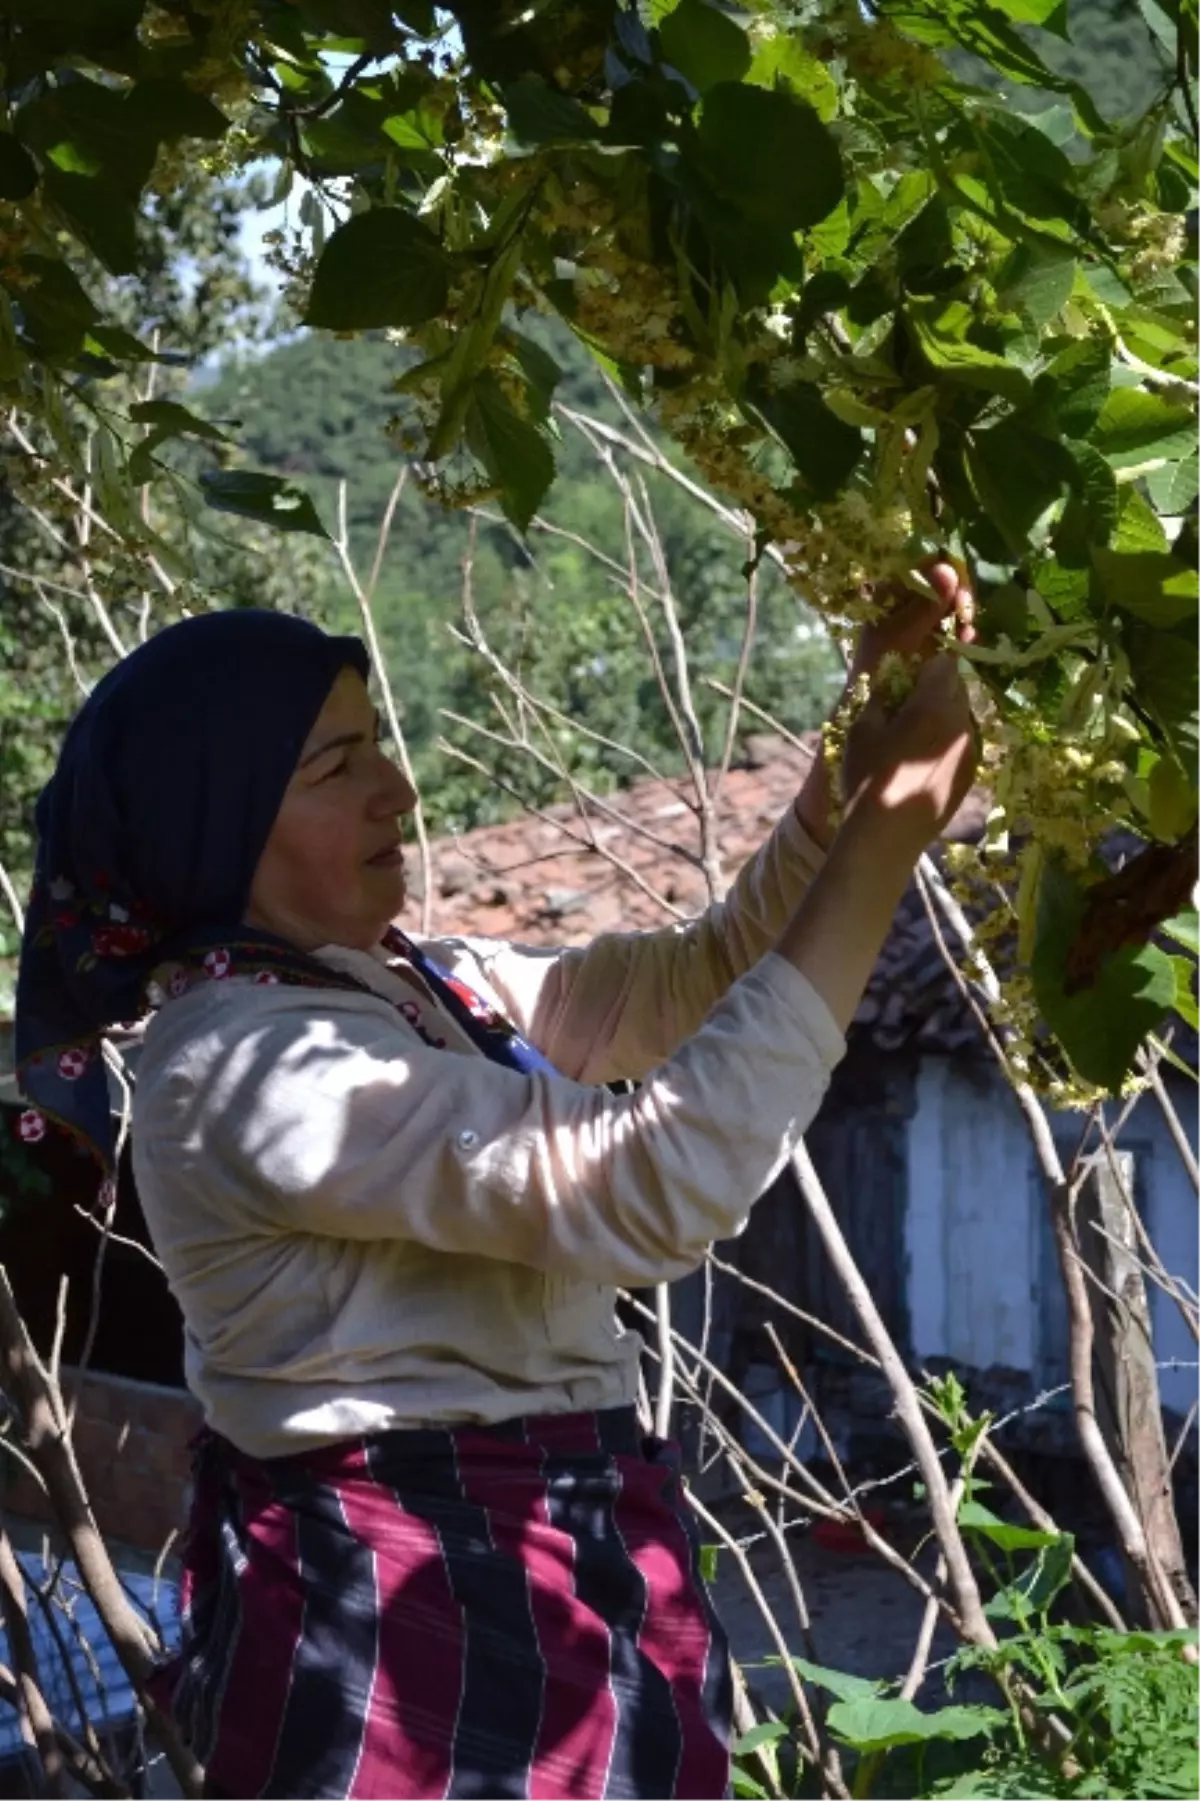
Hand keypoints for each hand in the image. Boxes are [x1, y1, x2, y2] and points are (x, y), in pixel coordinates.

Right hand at [842, 652, 977, 853]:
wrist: (887, 837)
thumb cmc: (868, 780)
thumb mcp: (861, 730)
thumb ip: (880, 698)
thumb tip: (891, 685)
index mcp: (934, 705)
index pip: (945, 663)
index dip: (926, 667)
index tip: (908, 681)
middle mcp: (961, 723)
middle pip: (958, 688)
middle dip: (938, 690)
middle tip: (909, 708)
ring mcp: (971, 751)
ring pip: (963, 717)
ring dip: (944, 718)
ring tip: (915, 740)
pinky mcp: (972, 774)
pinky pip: (964, 744)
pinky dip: (948, 744)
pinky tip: (924, 765)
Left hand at [850, 556, 976, 683]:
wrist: (880, 706)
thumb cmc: (882, 665)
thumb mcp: (902, 631)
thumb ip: (926, 603)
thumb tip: (949, 567)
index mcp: (891, 592)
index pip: (923, 566)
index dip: (944, 569)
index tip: (960, 581)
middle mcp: (908, 602)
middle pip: (942, 583)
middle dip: (957, 594)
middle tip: (965, 609)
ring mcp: (923, 620)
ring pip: (952, 603)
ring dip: (962, 613)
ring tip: (965, 629)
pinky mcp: (936, 639)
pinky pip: (954, 625)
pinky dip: (962, 629)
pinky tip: (966, 639)